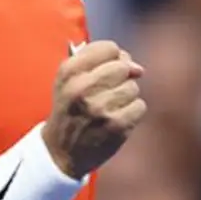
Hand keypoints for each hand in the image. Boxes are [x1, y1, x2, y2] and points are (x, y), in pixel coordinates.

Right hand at [42, 40, 146, 178]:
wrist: (60, 151)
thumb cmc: (70, 109)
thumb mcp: (68, 80)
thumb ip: (97, 62)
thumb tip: (137, 67)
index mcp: (69, 72)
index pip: (109, 48)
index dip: (114, 57)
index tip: (108, 68)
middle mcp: (82, 88)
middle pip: (123, 67)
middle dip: (121, 77)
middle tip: (108, 91)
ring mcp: (100, 108)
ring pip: (133, 87)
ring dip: (126, 96)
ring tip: (109, 107)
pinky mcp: (116, 125)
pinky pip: (139, 106)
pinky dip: (132, 112)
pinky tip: (117, 118)